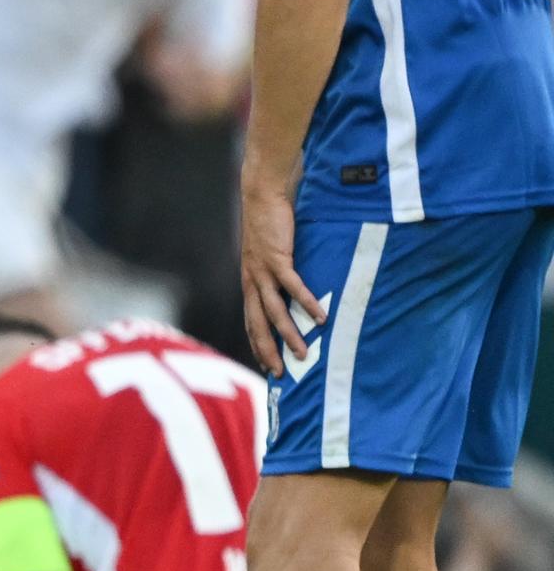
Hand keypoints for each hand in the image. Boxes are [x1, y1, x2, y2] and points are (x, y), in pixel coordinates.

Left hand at [236, 165, 320, 375]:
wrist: (262, 196)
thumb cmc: (270, 226)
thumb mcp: (271, 255)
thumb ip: (278, 273)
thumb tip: (293, 288)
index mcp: (250, 283)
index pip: (251, 321)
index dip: (257, 344)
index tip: (265, 364)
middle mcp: (252, 281)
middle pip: (258, 324)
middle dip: (267, 350)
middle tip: (279, 374)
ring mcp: (263, 272)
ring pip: (275, 311)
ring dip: (290, 335)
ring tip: (303, 354)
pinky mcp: (278, 258)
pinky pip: (293, 287)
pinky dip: (307, 303)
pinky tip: (321, 318)